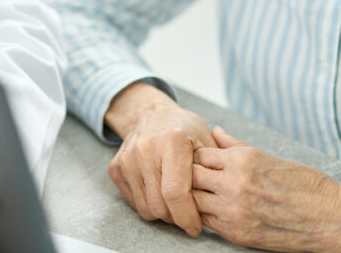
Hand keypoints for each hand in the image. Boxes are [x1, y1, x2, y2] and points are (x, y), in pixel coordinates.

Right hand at [103, 82, 216, 236]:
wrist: (149, 114)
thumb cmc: (182, 129)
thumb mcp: (206, 139)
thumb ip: (216, 166)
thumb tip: (224, 197)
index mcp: (172, 141)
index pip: (175, 192)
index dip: (187, 216)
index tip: (196, 227)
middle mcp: (145, 149)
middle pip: (160, 205)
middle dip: (177, 218)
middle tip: (187, 214)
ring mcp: (127, 159)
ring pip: (146, 208)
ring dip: (163, 214)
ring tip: (175, 203)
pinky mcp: (116, 168)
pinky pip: (134, 203)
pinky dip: (149, 205)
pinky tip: (159, 194)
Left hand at [192, 127, 340, 251]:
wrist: (330, 217)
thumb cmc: (303, 183)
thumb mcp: (268, 156)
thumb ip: (235, 146)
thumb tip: (215, 131)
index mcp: (243, 161)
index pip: (199, 155)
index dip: (195, 157)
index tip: (196, 160)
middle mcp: (235, 184)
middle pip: (191, 177)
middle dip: (189, 176)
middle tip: (191, 177)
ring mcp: (235, 211)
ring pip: (194, 202)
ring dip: (195, 197)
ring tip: (200, 194)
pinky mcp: (238, 234)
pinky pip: (207, 222)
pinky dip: (205, 215)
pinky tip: (212, 210)